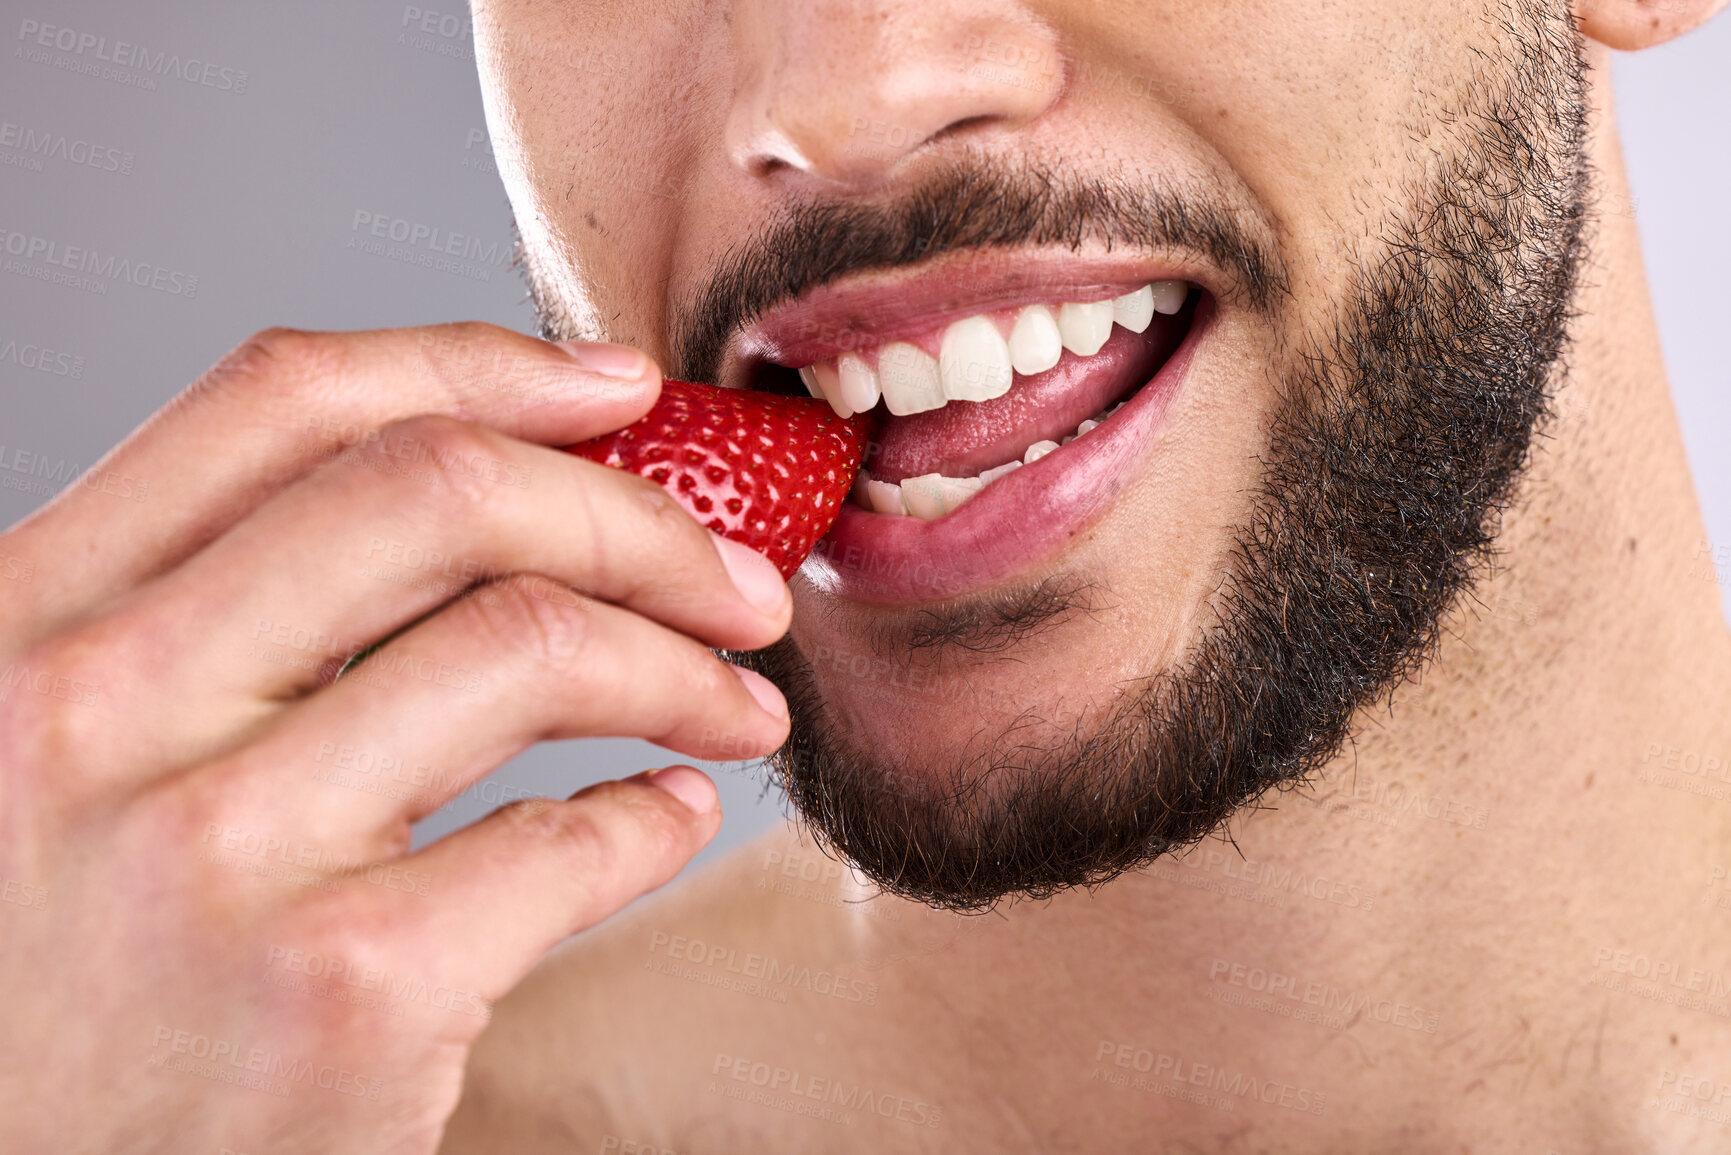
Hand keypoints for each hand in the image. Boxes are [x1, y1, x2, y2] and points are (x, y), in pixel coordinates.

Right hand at [0, 324, 791, 1152]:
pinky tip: (670, 819)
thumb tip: (489, 496)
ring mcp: (216, 850)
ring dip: (686, 661)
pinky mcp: (341, 991)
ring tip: (739, 702)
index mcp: (23, 617)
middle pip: (441, 490)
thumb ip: (218, 620)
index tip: (620, 391)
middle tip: (736, 576)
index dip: (484, 364)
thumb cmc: (60, 976)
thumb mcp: (65, 756)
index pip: (284, 402)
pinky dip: (659, 820)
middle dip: (637, 517)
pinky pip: (572, 841)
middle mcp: (95, 707)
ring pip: (533, 644)